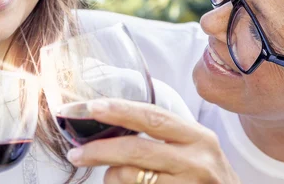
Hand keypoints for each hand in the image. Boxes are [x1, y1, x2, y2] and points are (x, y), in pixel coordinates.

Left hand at [65, 99, 240, 183]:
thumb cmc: (207, 176)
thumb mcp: (196, 148)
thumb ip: (165, 135)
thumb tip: (115, 122)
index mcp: (198, 138)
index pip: (153, 117)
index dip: (120, 110)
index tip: (91, 106)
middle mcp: (196, 161)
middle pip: (137, 150)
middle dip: (100, 149)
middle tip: (76, 152)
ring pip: (131, 178)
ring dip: (111, 177)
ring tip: (109, 175)